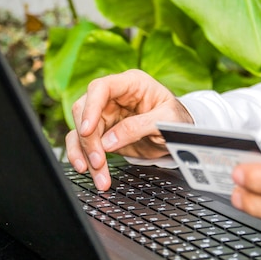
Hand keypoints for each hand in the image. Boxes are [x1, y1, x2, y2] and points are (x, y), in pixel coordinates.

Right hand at [65, 69, 192, 189]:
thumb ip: (138, 127)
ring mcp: (105, 114)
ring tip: (98, 176)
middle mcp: (113, 96)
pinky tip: (88, 170)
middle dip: (89, 140)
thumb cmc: (176, 119)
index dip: (90, 108)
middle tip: (98, 162)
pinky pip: (83, 142)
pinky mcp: (102, 132)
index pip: (101, 88)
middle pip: (85, 111)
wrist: (179, 134)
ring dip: (85, 154)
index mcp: (131, 83)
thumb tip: (109, 142)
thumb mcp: (166, 120)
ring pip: (81, 131)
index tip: (87, 131)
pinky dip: (83, 157)